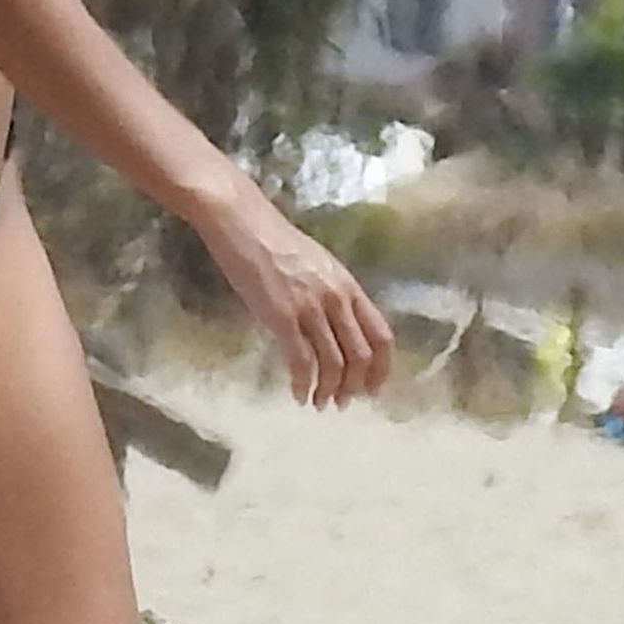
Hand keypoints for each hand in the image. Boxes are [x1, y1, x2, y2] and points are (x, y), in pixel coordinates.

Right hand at [194, 178, 393, 407]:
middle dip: (355, 387)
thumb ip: (331, 294)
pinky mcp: (282, 317)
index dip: (382, 369)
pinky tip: (297, 394)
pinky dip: (303, 385)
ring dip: (329, 391)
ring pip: (334, 365)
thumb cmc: (274, 239)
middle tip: (343, 402)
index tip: (373, 389)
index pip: (381, 336)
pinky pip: (302, 362)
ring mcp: (310, 308)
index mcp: (348, 285)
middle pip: (361, 357)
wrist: (241, 220)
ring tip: (319, 402)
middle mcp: (336, 298)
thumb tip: (336, 329)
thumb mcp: (317, 265)